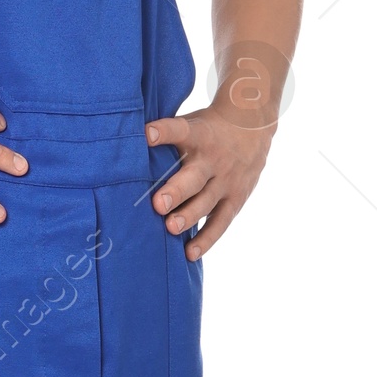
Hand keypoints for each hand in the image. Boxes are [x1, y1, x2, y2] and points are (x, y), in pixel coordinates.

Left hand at [145, 97, 276, 259]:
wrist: (253, 126)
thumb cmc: (207, 130)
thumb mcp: (192, 123)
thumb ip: (166, 135)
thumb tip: (123, 143)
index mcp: (199, 135)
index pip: (181, 130)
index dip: (164, 132)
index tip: (147, 134)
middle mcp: (213, 159)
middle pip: (195, 176)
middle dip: (176, 191)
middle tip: (158, 204)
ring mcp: (227, 181)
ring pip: (207, 201)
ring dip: (189, 216)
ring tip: (170, 229)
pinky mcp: (235, 199)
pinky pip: (220, 222)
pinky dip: (206, 238)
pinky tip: (190, 253)